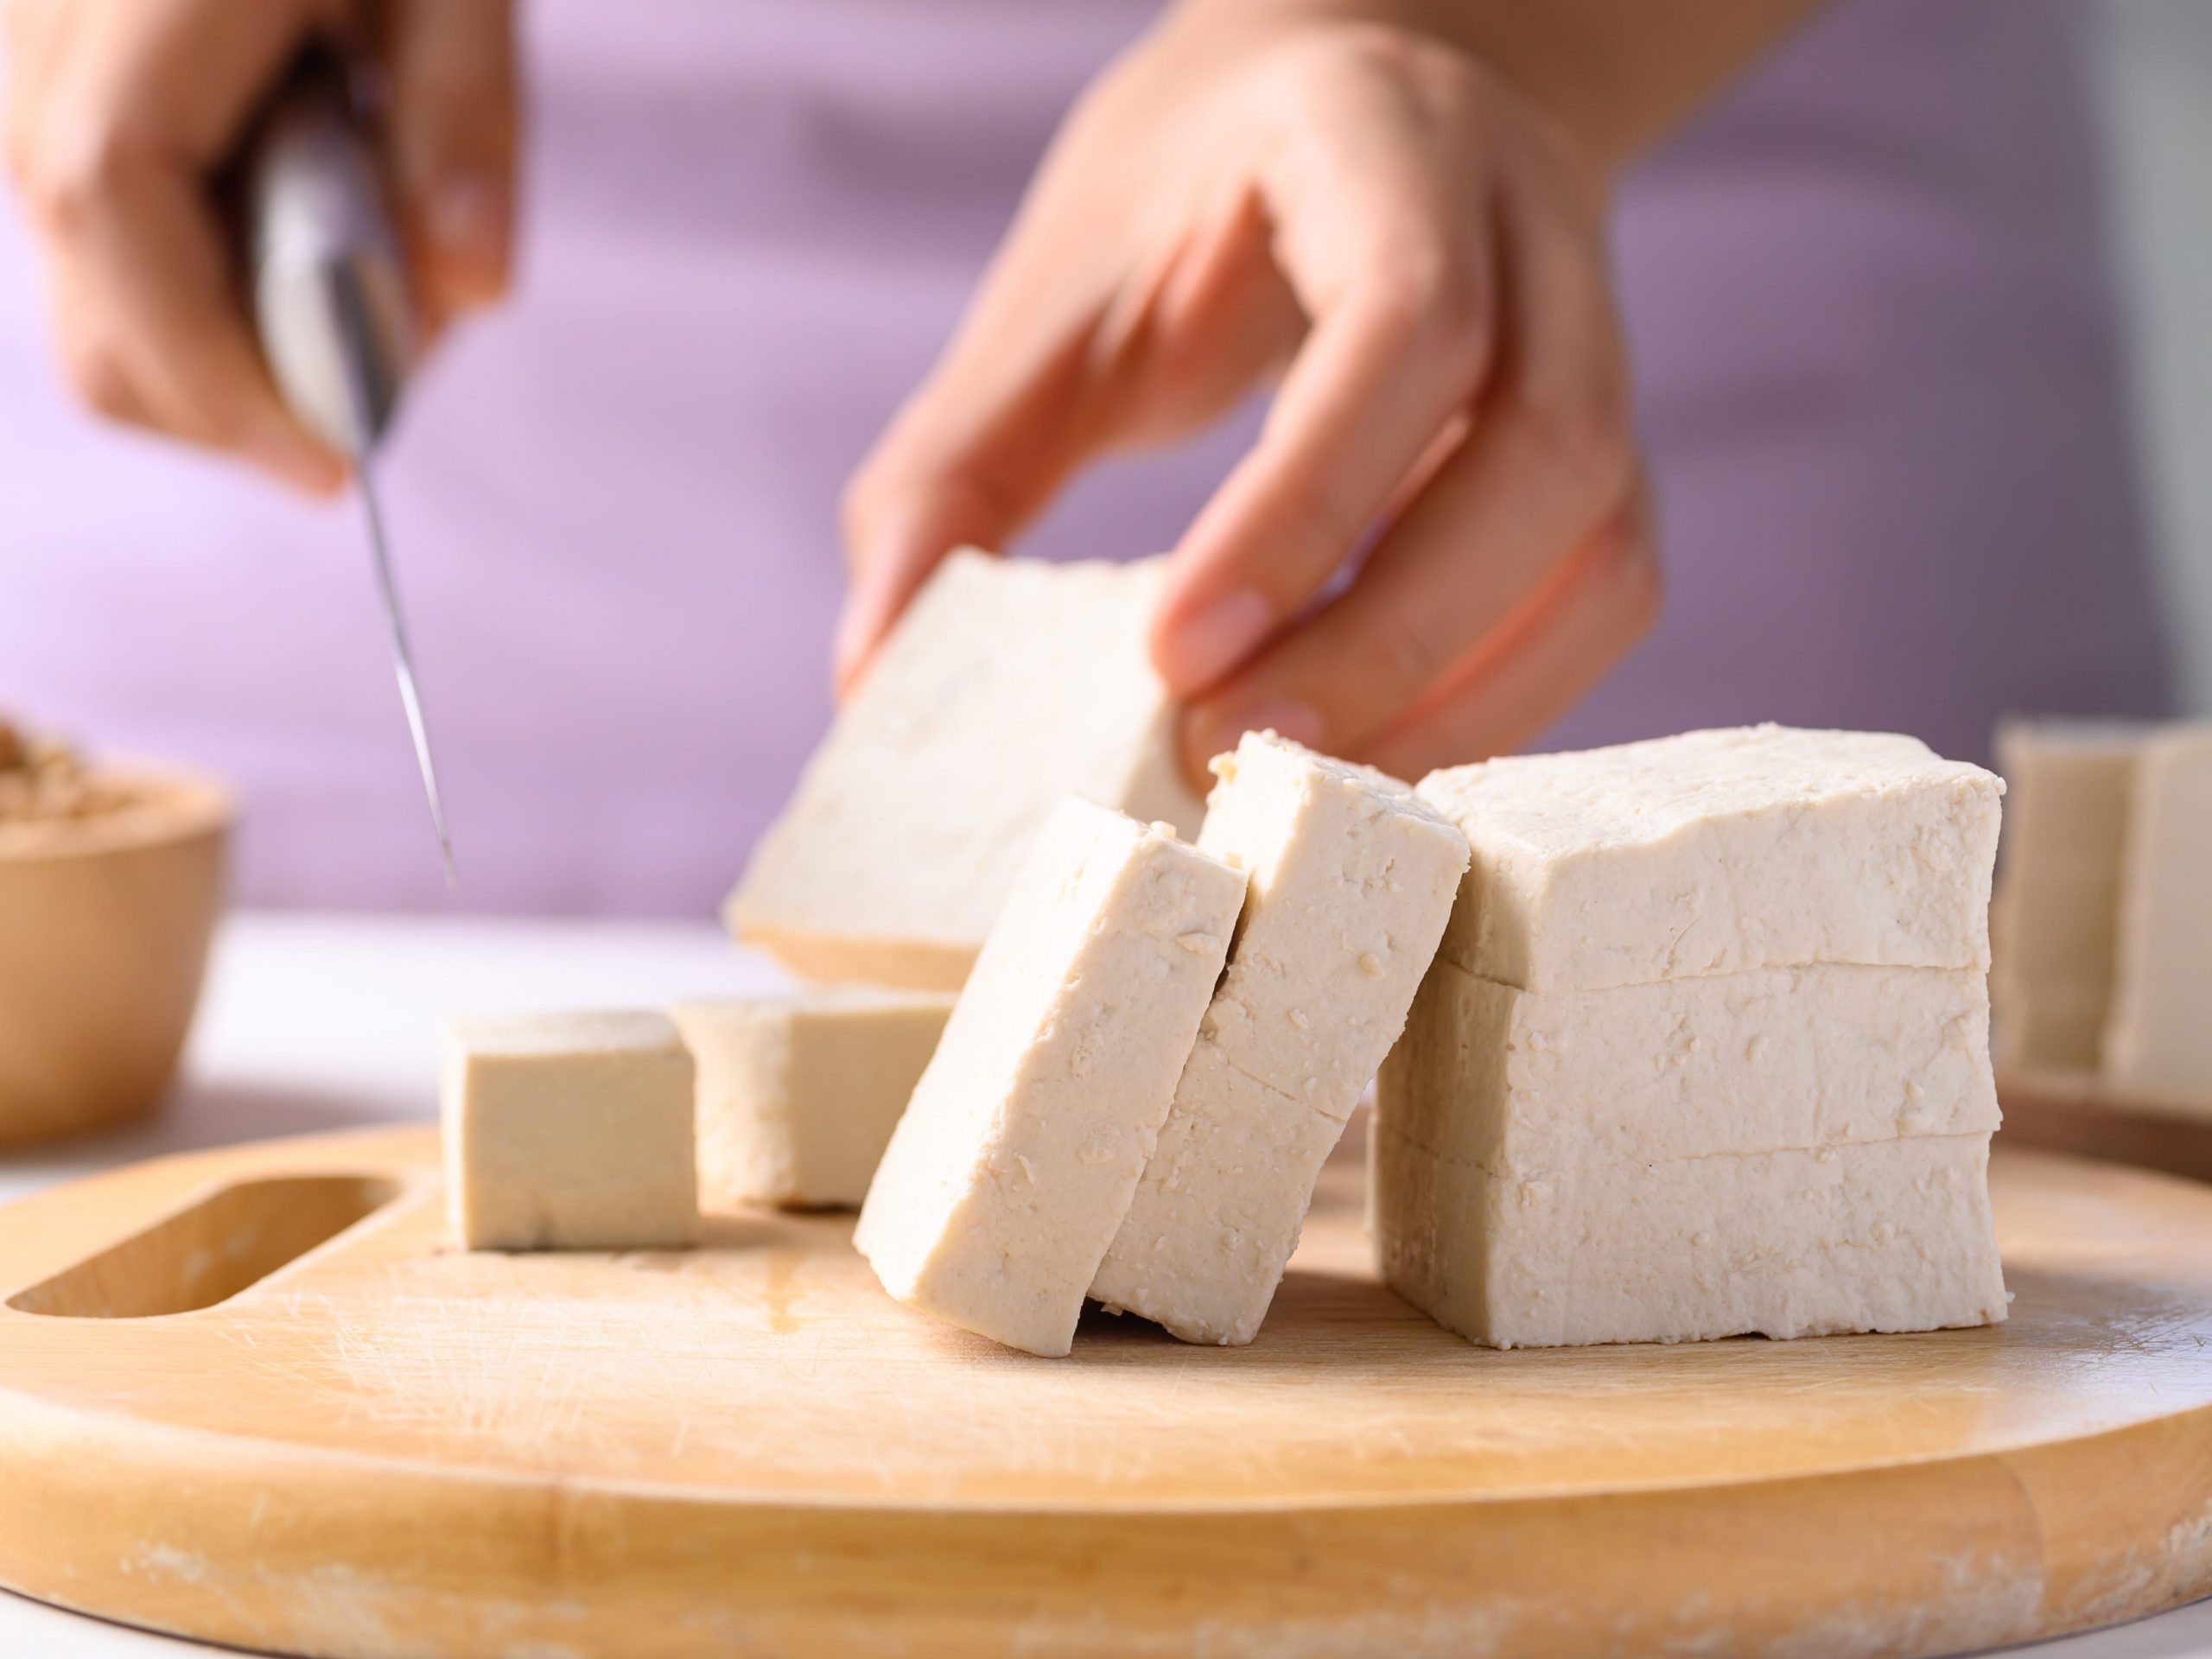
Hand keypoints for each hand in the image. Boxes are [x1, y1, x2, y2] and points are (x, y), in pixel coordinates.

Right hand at [3, 0, 517, 491]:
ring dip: (228, 349)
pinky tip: (298, 219)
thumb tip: (469, 290)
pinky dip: (201, 292)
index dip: (217, 366)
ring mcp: (16, 60)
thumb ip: (466, 119)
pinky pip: (98, 243)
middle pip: (88, 295)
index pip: (115, 203)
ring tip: (358, 263)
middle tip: (378, 388)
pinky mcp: (35, 88)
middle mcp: (33, 28)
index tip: (335, 465)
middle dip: (235, 398)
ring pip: (84, 290)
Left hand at [841, 7, 1658, 784]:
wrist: (1354, 97)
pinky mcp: (1606, 448)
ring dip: (1458, 697)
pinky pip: (1606, 596)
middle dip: (1384, 638)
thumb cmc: (1187, 202)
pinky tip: (1380, 752)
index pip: (1405, 328)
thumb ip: (955, 469)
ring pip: (1603, 545)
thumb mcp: (1056, 293)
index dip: (1302, 508)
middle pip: (1543, 455)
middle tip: (1224, 755)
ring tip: (1299, 789)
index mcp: (1385, 146)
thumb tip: (874, 675)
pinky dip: (1502, 698)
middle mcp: (1532, 233)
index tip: (1171, 654)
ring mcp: (1599, 343)